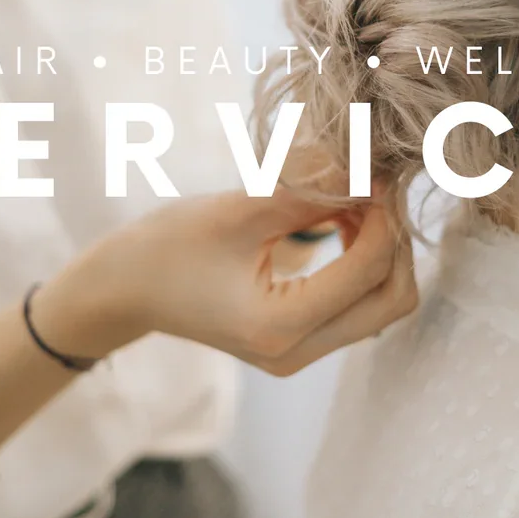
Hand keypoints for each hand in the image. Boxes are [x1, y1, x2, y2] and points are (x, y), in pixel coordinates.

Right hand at [34, 187, 415, 375]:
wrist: (124, 289)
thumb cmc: (167, 245)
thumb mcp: (238, 208)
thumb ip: (309, 189)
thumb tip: (369, 161)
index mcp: (279, 325)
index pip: (370, 268)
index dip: (384, 211)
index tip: (376, 167)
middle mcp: (297, 353)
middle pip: (393, 299)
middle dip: (394, 237)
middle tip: (373, 185)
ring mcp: (300, 356)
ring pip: (381, 304)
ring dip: (380, 248)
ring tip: (351, 197)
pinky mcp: (298, 344)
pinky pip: (356, 305)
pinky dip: (361, 261)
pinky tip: (339, 219)